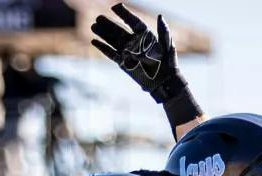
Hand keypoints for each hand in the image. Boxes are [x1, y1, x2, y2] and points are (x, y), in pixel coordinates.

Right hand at [90, 4, 201, 125]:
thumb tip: (160, 16)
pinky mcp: (123, 63)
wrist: (163, 82)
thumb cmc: (168, 64)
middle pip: (119, 30)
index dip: (124, 14)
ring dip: (103, 33)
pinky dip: (103, 48)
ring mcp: (128, 52)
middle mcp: (135, 42)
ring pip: (113, 40)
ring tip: (94, 26)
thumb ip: (163, 31)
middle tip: (98, 17)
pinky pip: (111, 54)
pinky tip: (94, 41)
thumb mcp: (167, 46)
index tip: (115, 7)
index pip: (132, 22)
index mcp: (145, 36)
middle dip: (109, 24)